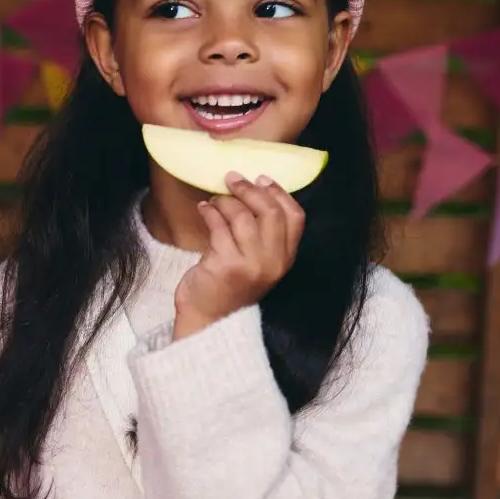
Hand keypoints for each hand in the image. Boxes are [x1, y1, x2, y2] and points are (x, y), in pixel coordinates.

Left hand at [173, 173, 304, 339]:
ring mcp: (251, 264)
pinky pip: (219, 226)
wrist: (209, 320)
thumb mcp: (257, 262)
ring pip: (242, 216)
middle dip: (250, 190)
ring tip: (214, 199)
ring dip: (226, 201)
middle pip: (270, 212)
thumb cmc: (230, 286)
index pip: (295, 217)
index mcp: (285, 259)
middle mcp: (273, 262)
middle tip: (232, 179)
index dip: (279, 193)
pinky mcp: (226, 265)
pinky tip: (204, 209)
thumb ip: (262, 235)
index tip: (261, 178)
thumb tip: (252, 190)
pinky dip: (210, 211)